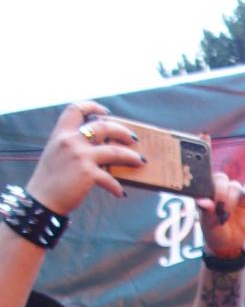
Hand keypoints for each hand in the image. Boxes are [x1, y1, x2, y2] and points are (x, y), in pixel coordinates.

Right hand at [24, 102, 144, 213]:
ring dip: (132, 156)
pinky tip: (120, 193)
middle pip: (103, 126)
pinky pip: (111, 179)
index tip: (106, 112)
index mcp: (61, 134)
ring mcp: (80, 156)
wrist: (42, 200)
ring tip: (141, 161)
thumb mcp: (56, 153)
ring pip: (115, 151)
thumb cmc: (51, 179)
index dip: (92, 106)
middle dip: (122, 131)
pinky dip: (117, 188)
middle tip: (133, 139)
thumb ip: (72, 144)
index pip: (75, 109)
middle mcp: (70, 141)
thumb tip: (99, 145)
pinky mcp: (87, 173)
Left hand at [196, 172, 244, 259]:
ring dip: (232, 199)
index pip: (208, 181)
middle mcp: (220, 191)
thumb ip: (207, 212)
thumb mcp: (209, 225)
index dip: (210, 188)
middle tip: (221, 209)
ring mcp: (234, 194)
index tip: (212, 203)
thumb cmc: (215, 233)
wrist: (230, 244)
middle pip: (222, 180)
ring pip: (235, 186)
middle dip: (221, 193)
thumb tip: (201, 202)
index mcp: (207, 193)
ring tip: (228, 214)